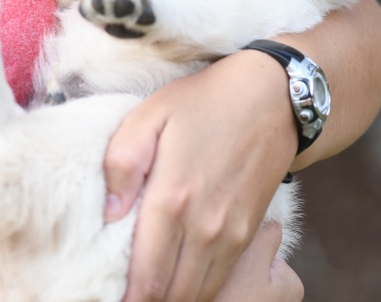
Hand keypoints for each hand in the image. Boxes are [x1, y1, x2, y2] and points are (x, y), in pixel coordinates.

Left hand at [104, 51, 296, 301]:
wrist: (272, 98)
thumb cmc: (205, 102)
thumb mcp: (150, 115)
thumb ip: (121, 163)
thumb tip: (108, 214)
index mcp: (172, 198)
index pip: (145, 278)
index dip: (125, 298)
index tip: (108, 295)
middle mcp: (204, 226)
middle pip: (171, 296)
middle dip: (146, 301)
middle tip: (124, 294)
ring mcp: (231, 234)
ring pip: (198, 295)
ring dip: (172, 299)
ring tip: (149, 290)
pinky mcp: (248, 233)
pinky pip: (220, 280)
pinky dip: (198, 291)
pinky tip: (178, 281)